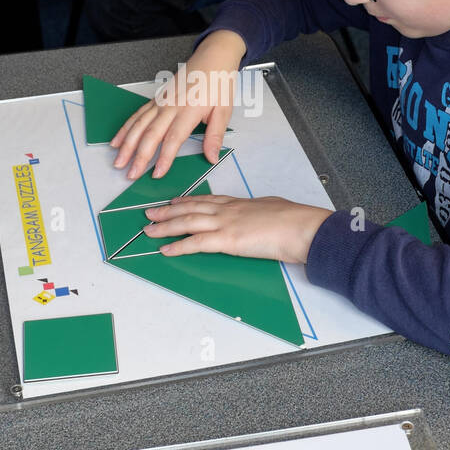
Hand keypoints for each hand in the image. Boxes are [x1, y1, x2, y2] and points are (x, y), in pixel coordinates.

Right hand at [111, 32, 246, 180]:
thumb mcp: (224, 110)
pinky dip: (125, 128)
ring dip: (126, 144)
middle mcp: (171, 106)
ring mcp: (161, 102)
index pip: (173, 138)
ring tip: (118, 161)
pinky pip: (137, 115)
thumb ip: (215, 136)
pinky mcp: (156, 99)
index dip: (164, 158)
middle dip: (138, 156)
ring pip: (139, 125)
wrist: (212, 57)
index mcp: (189, 110)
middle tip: (130, 174)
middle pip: (151, 134)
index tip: (157, 173)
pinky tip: (117, 140)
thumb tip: (212, 158)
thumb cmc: (218, 82)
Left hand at [143, 195, 331, 263]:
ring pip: (187, 222)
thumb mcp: (274, 208)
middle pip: (190, 208)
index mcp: (240, 203)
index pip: (207, 200)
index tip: (174, 201)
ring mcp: (226, 223)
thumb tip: (262, 213)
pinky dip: (178, 246)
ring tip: (149, 230)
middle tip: (150, 213)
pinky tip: (165, 249)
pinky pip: (196, 243)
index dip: (187, 200)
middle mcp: (228, 210)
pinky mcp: (227, 240)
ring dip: (165, 226)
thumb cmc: (294, 220)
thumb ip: (261, 211)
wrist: (300, 228)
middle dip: (168, 211)